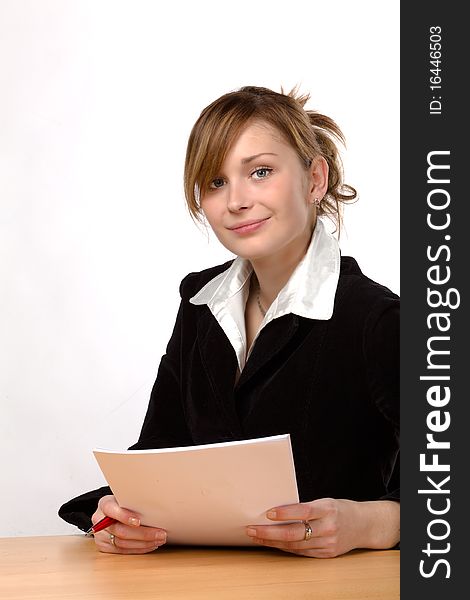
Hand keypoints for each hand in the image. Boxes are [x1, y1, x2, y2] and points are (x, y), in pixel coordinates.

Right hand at [91, 495, 166, 553]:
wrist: (109, 512)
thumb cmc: (121, 503)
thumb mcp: (125, 497)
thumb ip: (134, 502)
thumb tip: (156, 507)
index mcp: (104, 504)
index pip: (112, 510)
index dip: (124, 516)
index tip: (138, 521)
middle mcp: (99, 521)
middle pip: (121, 531)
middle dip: (144, 534)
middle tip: (160, 534)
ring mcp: (101, 536)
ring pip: (123, 543)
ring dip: (144, 543)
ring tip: (159, 540)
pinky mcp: (104, 547)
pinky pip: (123, 551)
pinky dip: (139, 549)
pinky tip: (150, 545)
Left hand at [245, 498, 399, 557]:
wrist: (364, 525)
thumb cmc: (339, 509)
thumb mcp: (325, 502)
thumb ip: (306, 507)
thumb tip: (277, 510)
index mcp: (328, 509)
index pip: (304, 511)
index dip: (285, 512)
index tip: (268, 513)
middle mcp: (328, 528)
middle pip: (295, 532)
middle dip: (270, 532)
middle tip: (251, 529)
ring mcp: (328, 544)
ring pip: (295, 545)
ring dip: (272, 542)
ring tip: (256, 536)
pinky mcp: (326, 555)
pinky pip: (301, 552)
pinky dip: (285, 548)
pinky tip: (272, 543)